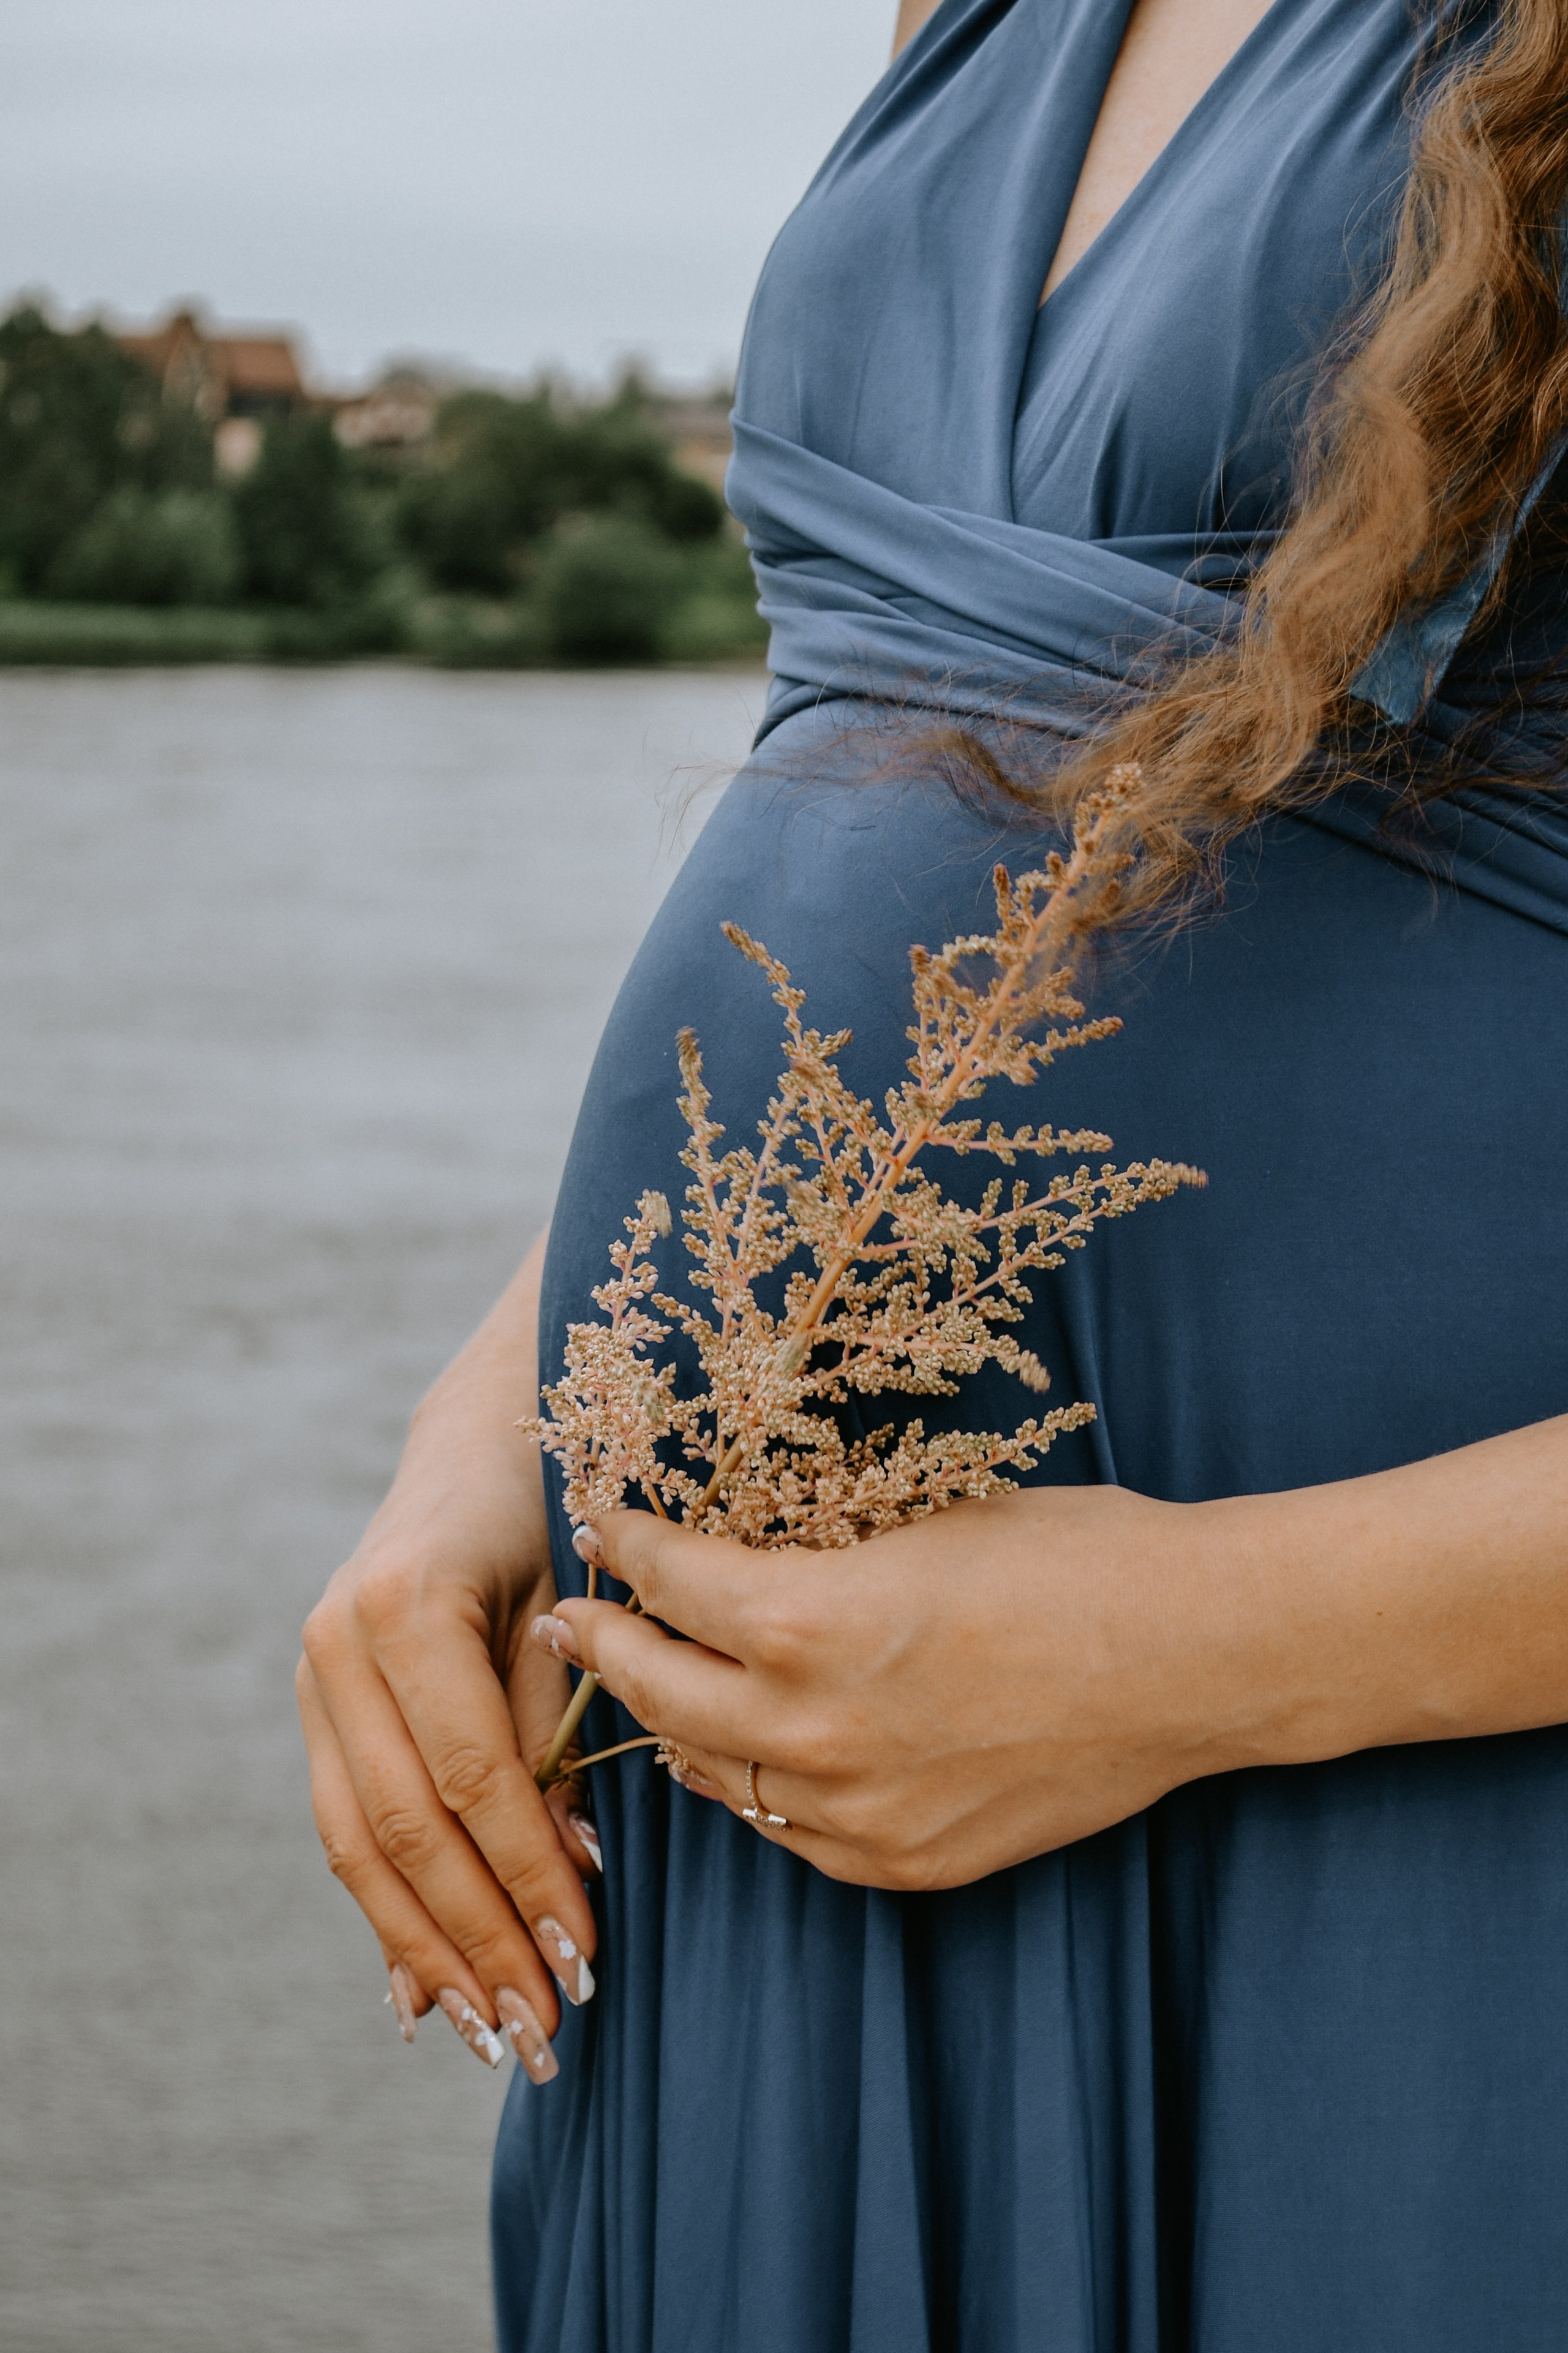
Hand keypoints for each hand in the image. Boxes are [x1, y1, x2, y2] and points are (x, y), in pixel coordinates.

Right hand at [298, 1242, 596, 2079]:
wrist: (474, 1447)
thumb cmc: (551, 1518)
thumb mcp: (573, 1601)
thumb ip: (556, 1724)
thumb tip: (566, 1865)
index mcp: (407, 1604)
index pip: (469, 1771)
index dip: (524, 1867)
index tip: (584, 1947)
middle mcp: (339, 1643)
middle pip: (403, 1824)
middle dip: (476, 1933)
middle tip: (543, 2023)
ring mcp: (315, 1678)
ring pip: (358, 1845)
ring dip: (426, 1949)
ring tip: (492, 2030)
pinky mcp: (316, 1709)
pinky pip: (343, 1829)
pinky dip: (386, 1915)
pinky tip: (421, 1991)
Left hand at [532, 1485, 1245, 1889]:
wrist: (1194, 1655)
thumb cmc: (1069, 1557)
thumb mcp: (918, 1527)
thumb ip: (817, 1560)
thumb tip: (745, 1560)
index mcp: (805, 1619)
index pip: (667, 1583)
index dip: (623, 1548)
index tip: (598, 1528)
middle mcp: (810, 1728)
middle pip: (658, 1694)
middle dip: (605, 1649)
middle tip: (572, 1623)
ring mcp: (857, 1811)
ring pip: (715, 1778)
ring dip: (674, 1731)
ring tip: (652, 1695)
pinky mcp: (907, 1863)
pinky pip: (793, 1833)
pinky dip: (760, 1790)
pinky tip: (750, 1762)